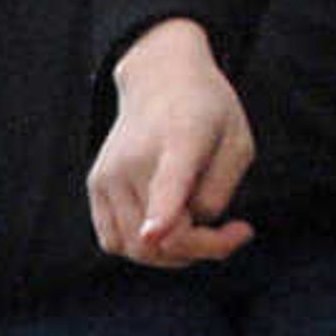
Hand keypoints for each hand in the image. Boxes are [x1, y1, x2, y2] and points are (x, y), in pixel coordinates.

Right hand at [90, 22, 257, 266]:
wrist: (160, 81)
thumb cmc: (207, 113)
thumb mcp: (239, 143)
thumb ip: (220, 191)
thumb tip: (187, 227)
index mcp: (180, 141)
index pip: (167, 183)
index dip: (161, 214)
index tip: (153, 234)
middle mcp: (134, 160)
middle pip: (160, 238)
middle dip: (202, 249)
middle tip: (234, 232)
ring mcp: (108, 175)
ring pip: (137, 249)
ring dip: (173, 254)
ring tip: (198, 227)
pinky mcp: (96, 186)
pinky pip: (114, 242)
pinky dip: (142, 248)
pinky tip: (165, 227)